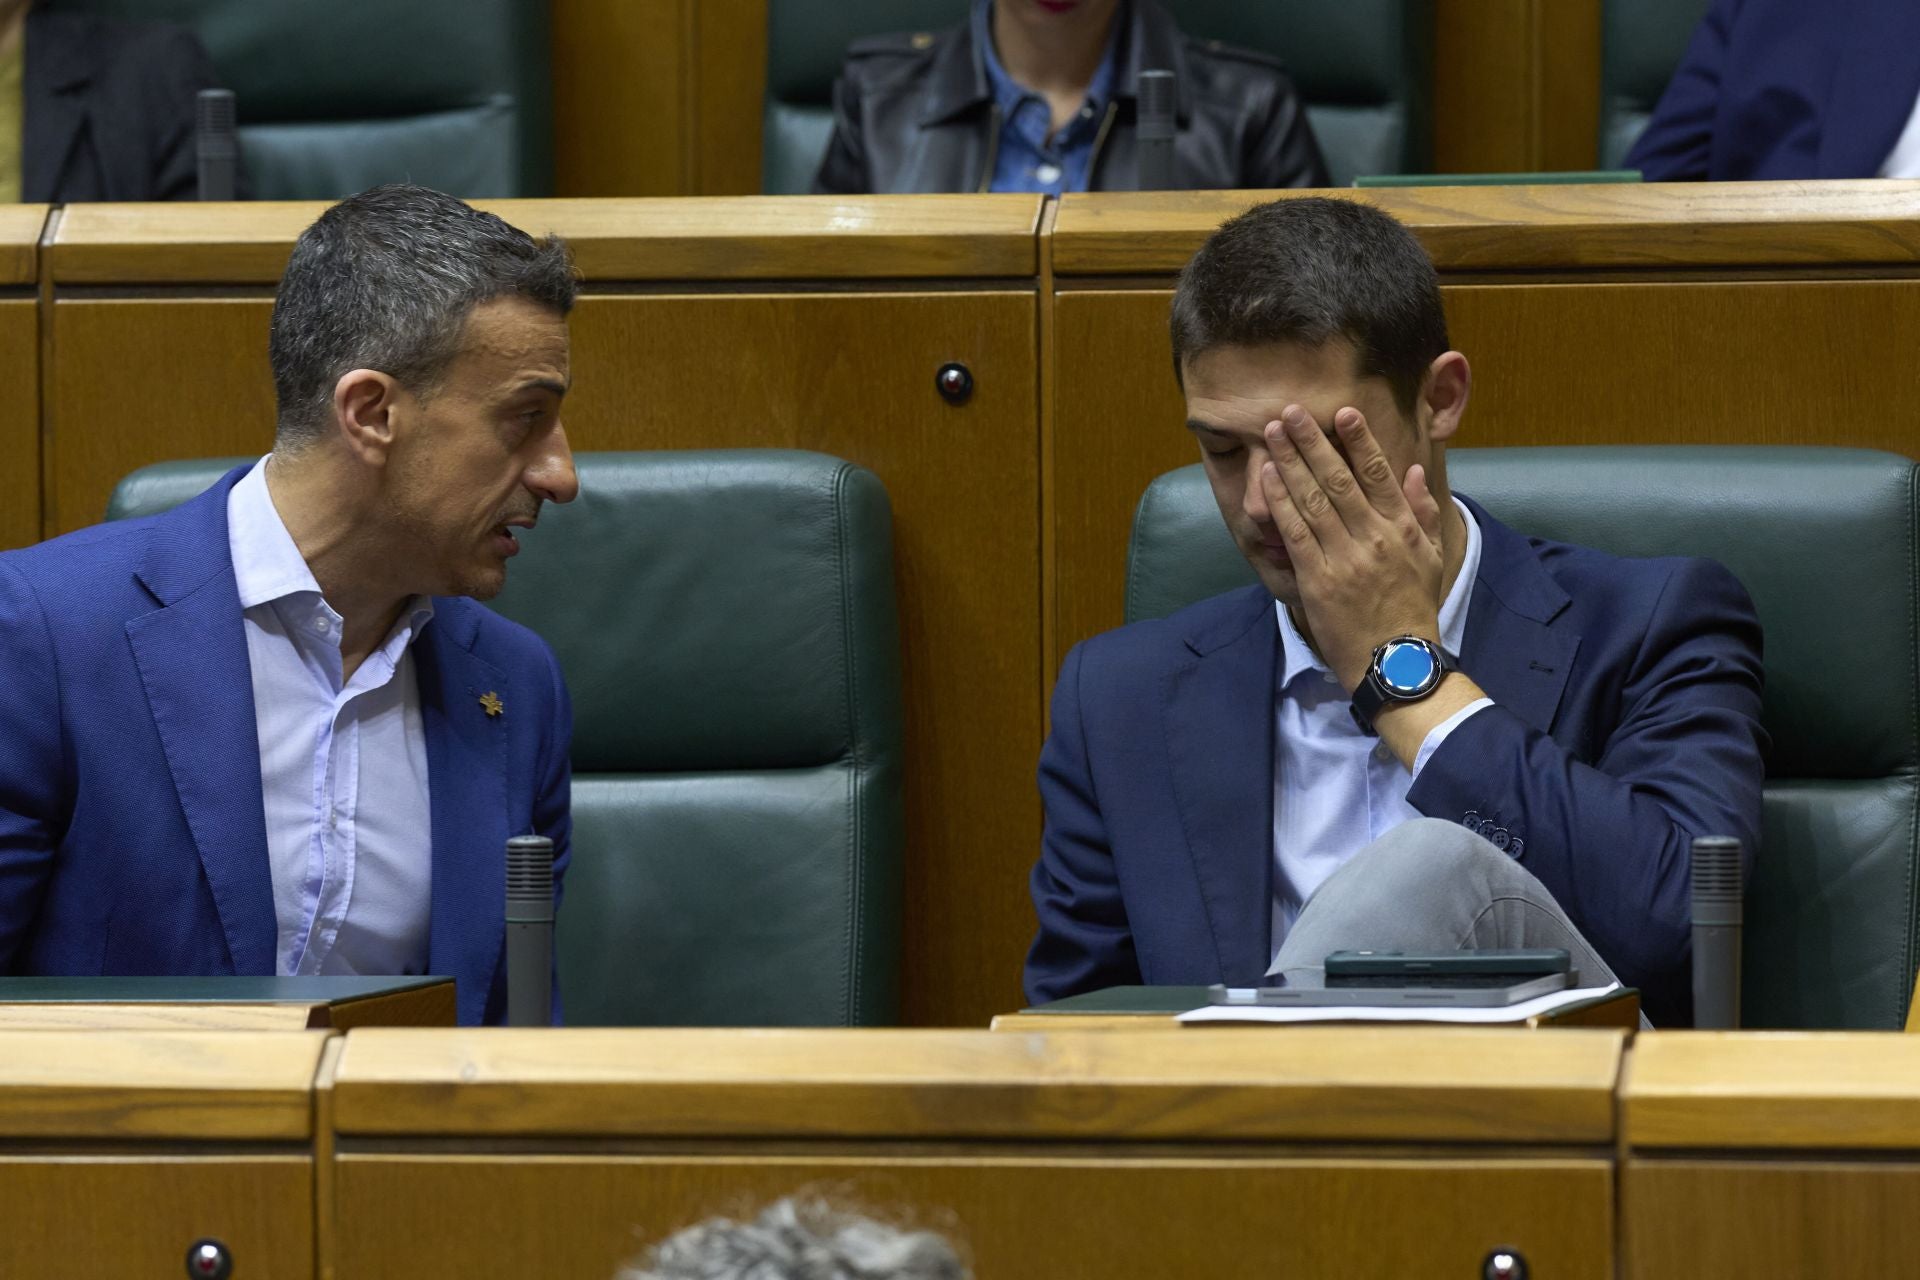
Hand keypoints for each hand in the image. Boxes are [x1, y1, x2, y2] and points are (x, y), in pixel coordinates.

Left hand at [1259, 404, 1446, 689]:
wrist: (1396, 660)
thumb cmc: (1413, 609)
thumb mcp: (1431, 558)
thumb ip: (1424, 512)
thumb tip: (1414, 471)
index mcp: (1402, 528)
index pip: (1379, 474)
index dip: (1359, 440)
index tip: (1342, 412)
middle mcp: (1373, 536)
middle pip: (1338, 479)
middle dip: (1312, 441)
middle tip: (1291, 411)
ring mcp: (1344, 557)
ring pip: (1312, 499)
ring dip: (1290, 462)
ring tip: (1273, 433)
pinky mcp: (1318, 579)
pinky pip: (1295, 532)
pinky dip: (1279, 502)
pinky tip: (1266, 478)